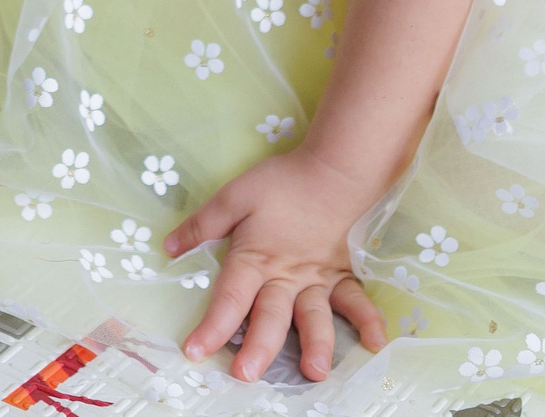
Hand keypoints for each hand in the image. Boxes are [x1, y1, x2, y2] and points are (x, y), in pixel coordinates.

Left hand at [165, 147, 388, 381]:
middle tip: (247, 375)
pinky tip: (376, 343)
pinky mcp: (341, 275)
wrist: (333, 170)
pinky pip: (356, 301)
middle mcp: (286, 277)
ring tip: (314, 371)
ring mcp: (317, 279)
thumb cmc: (282, 183)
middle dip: (258, 347)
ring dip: (316, 343)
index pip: (229, 298)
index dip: (211, 327)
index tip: (195, 351)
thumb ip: (202, 224)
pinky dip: (368, 320)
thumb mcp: (233, 196)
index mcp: (255, 259)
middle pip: (270, 316)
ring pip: (315, 316)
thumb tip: (168, 248)